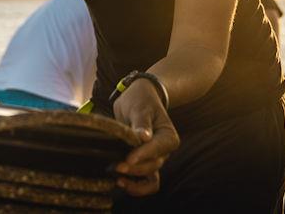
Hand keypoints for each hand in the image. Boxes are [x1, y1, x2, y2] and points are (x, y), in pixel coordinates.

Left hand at [113, 78, 179, 195]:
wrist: (138, 98)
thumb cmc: (141, 100)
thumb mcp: (140, 107)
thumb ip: (141, 123)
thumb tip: (144, 137)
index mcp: (168, 137)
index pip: (158, 149)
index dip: (143, 155)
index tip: (128, 158)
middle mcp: (164, 151)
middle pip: (153, 166)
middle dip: (135, 168)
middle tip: (116, 166)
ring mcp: (154, 159)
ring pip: (150, 178)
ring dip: (135, 181)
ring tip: (118, 179)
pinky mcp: (144, 163)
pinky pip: (145, 182)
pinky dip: (135, 186)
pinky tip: (120, 182)